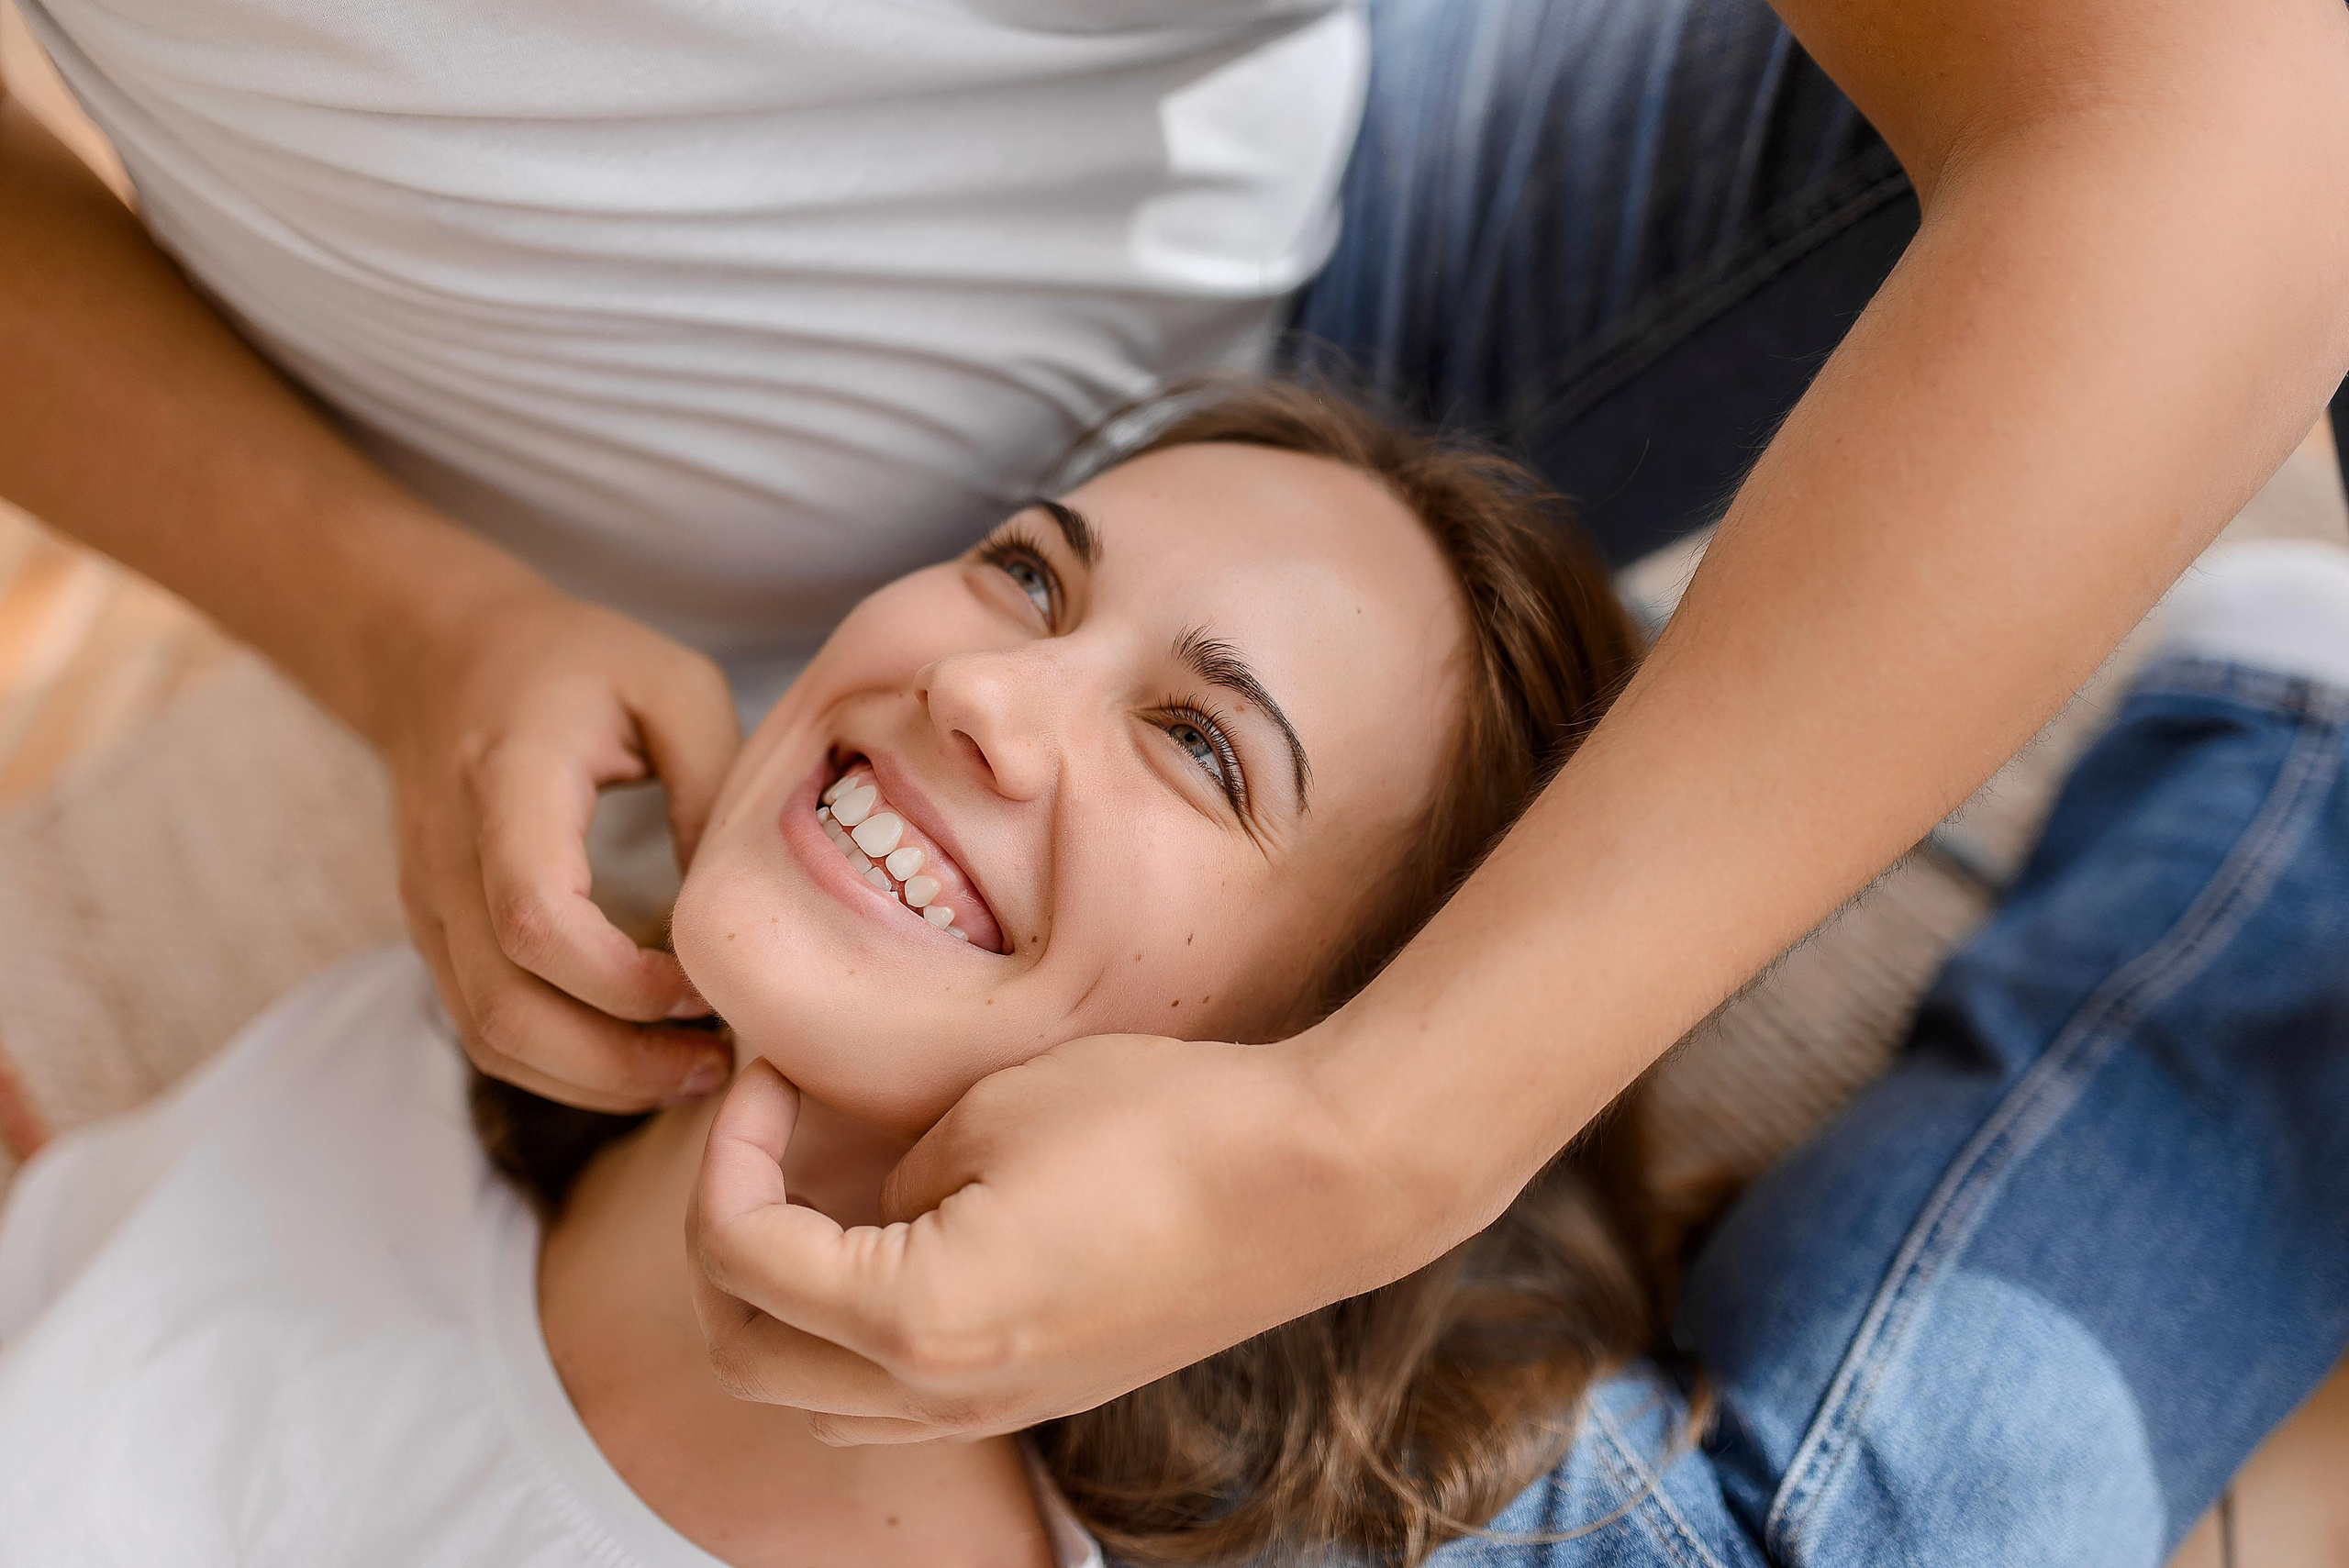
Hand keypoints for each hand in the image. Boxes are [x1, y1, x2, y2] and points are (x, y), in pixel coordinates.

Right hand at [377, 581, 741, 1110]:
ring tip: (689, 1072)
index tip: (704, 989)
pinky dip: (558, 1064)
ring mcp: (429, 903)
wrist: (440, 652)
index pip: (535, 917)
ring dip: (590, 1078)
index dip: (621, 980)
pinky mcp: (436, 932)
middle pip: (504, 1006)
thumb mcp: (673, 683)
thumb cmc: (574, 662)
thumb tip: (737, 903)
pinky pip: (483, 1026)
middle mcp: (448, 856)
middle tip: (717, 1065)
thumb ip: (713, 782)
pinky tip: (636, 1056)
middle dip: (615, 1061)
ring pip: (488, 1034)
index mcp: (508, 783)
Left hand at [685, 1035, 1477, 1442]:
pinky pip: (897, 1402)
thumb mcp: (991, 1110)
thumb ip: (890, 1174)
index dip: (727, 1151)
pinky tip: (891, 1248)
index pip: (740, 1257)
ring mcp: (999, 1410)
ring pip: (816, 1403)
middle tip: (757, 1145)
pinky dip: (853, 1341)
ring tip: (813, 1202)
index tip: (765, 1078)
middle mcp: (943, 1396)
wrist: (1313, 1181)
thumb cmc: (1163, 1124)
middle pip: (749, 1358)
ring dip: (781, 1310)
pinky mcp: (1045, 1394)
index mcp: (914, 1321)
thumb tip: (866, 1202)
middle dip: (726, 1244)